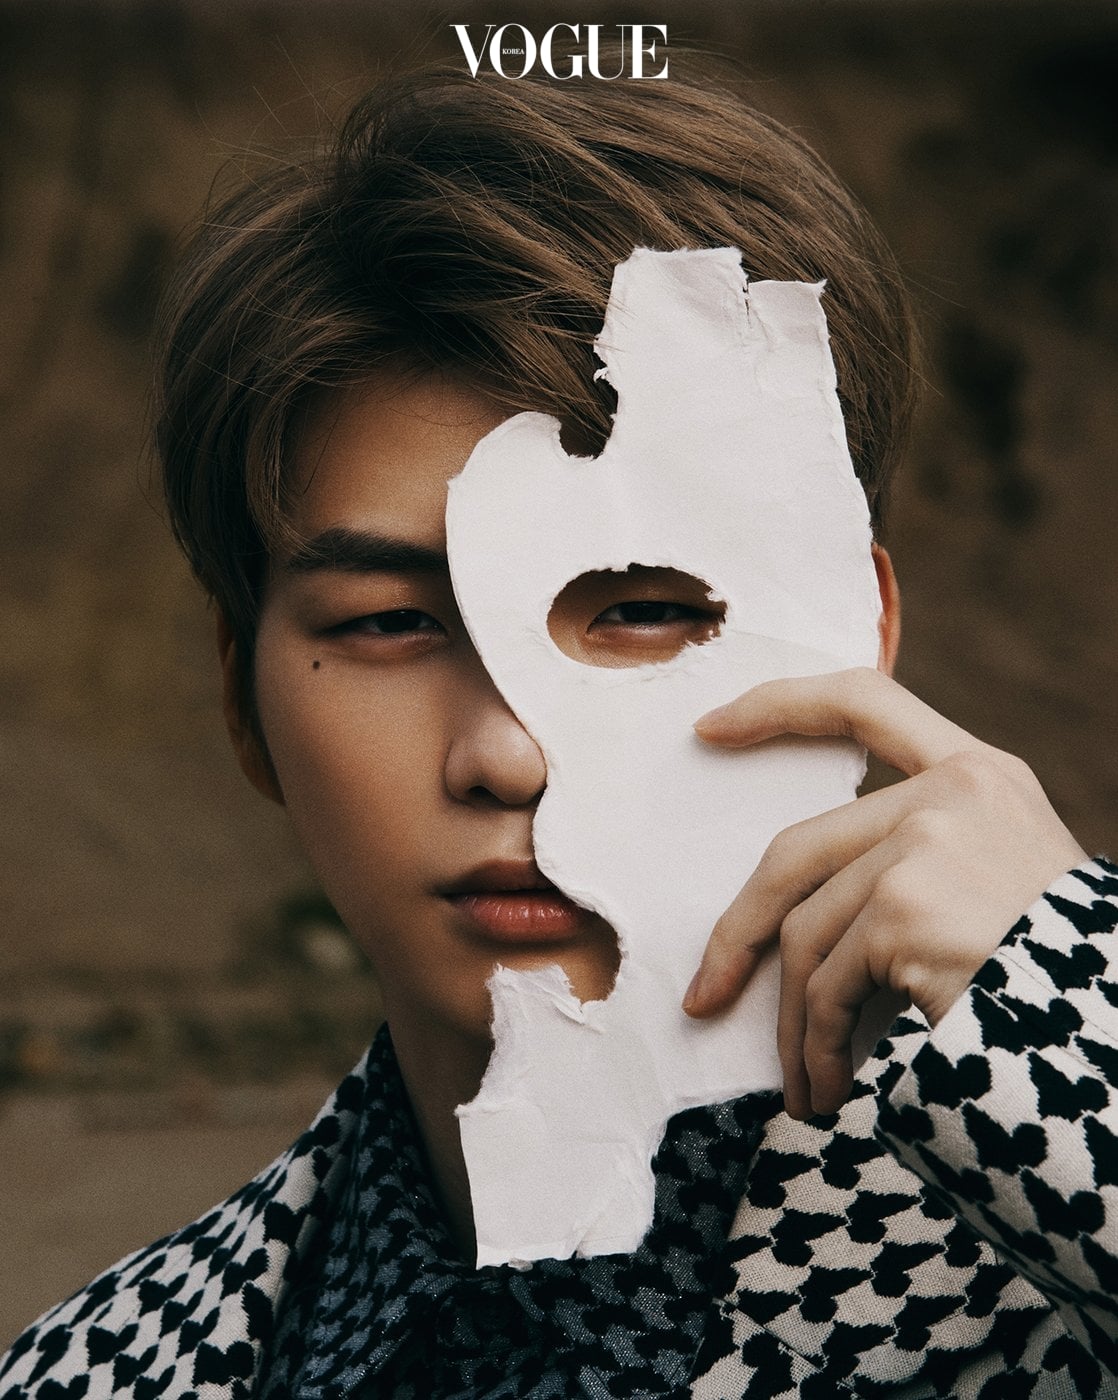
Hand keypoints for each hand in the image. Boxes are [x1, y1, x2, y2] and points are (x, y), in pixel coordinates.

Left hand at [683, 667, 1085, 1120]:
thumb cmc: (1066, 974)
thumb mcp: (1007, 875)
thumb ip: (926, 850)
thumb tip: (799, 906)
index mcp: (978, 772)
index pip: (865, 700)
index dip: (781, 705)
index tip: (711, 727)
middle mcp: (952, 792)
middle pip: (796, 851)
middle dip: (738, 932)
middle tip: (705, 993)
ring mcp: (925, 844)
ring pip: (807, 933)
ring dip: (793, 1021)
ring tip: (799, 1082)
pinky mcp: (904, 908)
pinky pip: (828, 985)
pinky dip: (818, 1045)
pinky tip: (826, 1085)